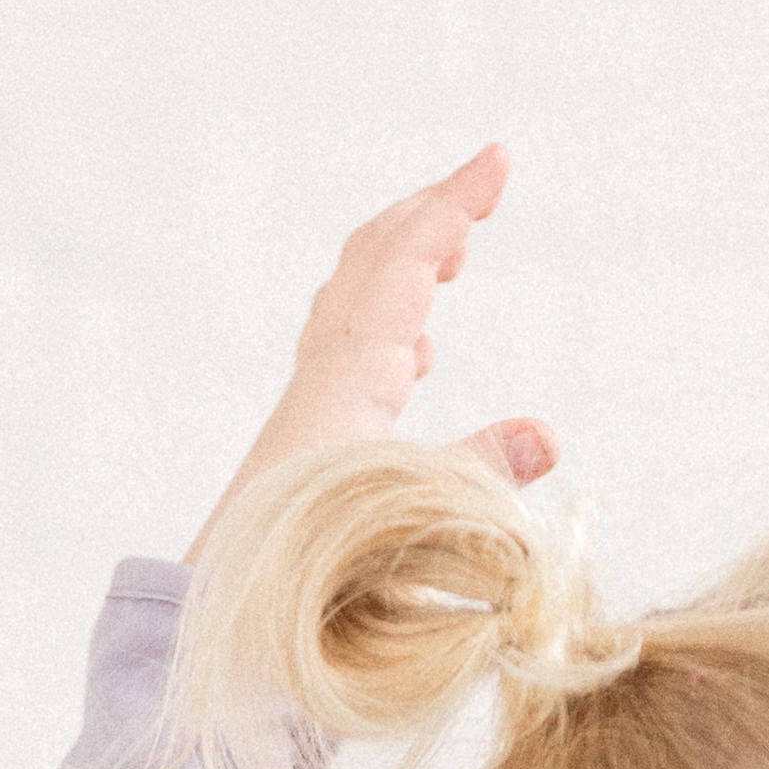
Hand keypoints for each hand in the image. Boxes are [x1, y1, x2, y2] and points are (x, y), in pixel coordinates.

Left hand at [190, 143, 564, 562]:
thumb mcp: (406, 519)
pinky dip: (389, 325)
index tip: (497, 159)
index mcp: (349, 378)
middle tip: (481, 185)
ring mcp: (311, 402)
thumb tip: (546, 436)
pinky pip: (349, 352)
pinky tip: (413, 358)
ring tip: (453, 253)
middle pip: (372, 262)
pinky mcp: (307, 436)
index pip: (404, 264)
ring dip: (405, 262)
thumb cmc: (308, 569)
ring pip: (356, 301)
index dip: (452, 205)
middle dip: (428, 215)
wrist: (221, 609)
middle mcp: (324, 375)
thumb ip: (475, 474)